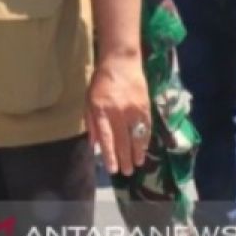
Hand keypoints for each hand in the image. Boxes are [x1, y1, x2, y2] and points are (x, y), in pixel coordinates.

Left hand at [86, 52, 150, 176]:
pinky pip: (146, 128)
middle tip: (126, 172)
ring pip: (136, 137)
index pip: (106, 137)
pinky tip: (144, 150)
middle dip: (124, 159)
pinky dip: (145, 141)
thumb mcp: (89, 100)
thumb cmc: (101, 82)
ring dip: (137, 153)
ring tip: (137, 165)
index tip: (112, 169)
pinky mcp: (145, 106)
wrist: (121, 63)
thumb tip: (93, 144)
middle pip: (122, 140)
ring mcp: (133, 110)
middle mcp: (118, 112)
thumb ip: (91, 122)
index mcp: (101, 110)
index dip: (110, 155)